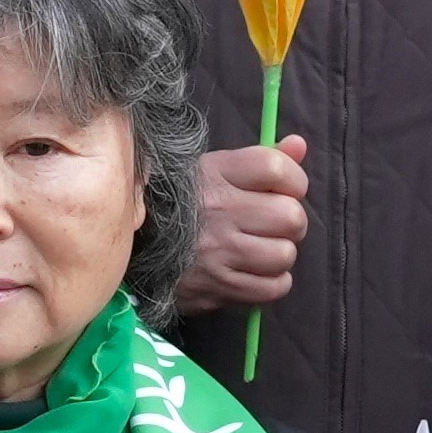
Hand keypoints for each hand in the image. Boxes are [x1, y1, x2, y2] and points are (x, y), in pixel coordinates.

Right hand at [174, 140, 310, 314]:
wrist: (132, 248)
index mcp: (215, 173)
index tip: (288, 189)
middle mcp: (218, 210)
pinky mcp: (217, 287)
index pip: (275, 169)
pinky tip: (256, 273)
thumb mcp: (213, 170)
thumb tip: (299, 144)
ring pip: (284, 255)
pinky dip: (273, 283)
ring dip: (280, 254)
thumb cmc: (180, 205)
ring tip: (261, 250)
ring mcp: (217, 251)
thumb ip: (261, 158)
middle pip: (290, 216)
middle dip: (291, 222)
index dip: (294, 180)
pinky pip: (273, 288)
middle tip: (274, 225)